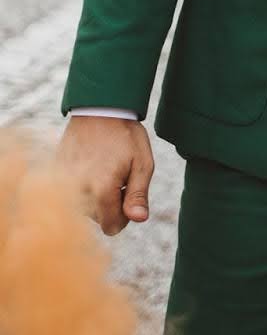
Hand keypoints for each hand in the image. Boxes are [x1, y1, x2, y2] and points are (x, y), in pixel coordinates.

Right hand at [56, 116, 154, 235]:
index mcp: (102, 189)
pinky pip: (70, 191)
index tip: (128, 194)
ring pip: (82, 206)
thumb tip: (138, 219)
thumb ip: (138, 195)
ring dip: (94, 195)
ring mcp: (64, 180)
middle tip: (118, 176)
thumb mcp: (142, 163)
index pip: (111, 227)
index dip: (124, 215)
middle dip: (109, 204)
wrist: (99, 107)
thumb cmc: (125, 135)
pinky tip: (90, 165)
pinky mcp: (56, 171)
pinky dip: (81, 184)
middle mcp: (79, 189)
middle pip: (97, 218)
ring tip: (103, 169)